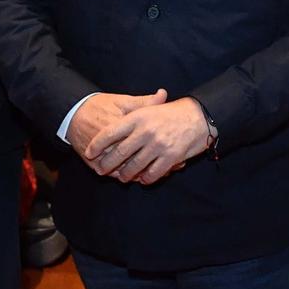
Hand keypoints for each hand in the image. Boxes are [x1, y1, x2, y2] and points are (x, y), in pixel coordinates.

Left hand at [78, 90, 208, 184]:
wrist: (199, 116)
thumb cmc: (171, 113)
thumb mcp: (148, 109)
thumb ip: (129, 118)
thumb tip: (107, 131)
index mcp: (138, 117)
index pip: (109, 133)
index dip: (96, 145)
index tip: (89, 153)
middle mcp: (146, 131)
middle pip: (118, 154)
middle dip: (107, 165)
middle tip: (101, 170)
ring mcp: (158, 145)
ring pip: (134, 167)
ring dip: (126, 175)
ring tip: (123, 177)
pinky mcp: (171, 157)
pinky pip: (152, 174)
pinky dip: (145, 179)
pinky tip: (143, 179)